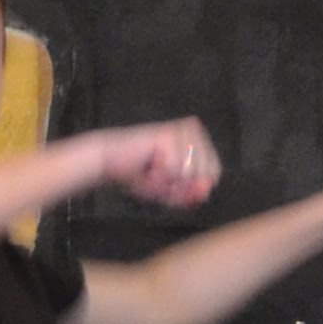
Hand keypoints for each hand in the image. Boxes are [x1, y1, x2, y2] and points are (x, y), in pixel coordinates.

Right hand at [104, 118, 220, 209]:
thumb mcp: (172, 191)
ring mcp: (182, 130)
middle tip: (157, 173)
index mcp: (198, 139)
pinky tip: (146, 163)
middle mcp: (193, 130)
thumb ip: (192, 194)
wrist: (108, 161)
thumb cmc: (139, 174)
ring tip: (151, 168)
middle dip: (179, 185)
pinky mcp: (168, 134)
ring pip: (190, 174)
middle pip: (204, 175)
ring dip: (167, 180)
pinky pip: (175, 171)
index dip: (191, 187)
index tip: (170, 179)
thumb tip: (206, 189)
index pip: (214, 173)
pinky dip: (159, 175)